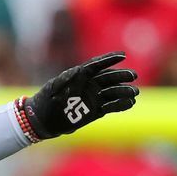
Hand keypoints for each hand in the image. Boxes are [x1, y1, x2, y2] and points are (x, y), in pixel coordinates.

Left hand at [23, 51, 138, 138]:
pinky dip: (121, 105)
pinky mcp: (95, 111)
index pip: (97, 65)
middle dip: (122, 76)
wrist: (42, 120)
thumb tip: (78, 70)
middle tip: (132, 76)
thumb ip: (66, 78)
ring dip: (125, 91)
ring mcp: (93, 98)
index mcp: (80, 76)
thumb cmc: (45, 100)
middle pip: (109, 78)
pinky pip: (112, 107)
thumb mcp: (53, 87)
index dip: (109, 59)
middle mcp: (89, 86)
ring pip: (113, 92)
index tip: (122, 55)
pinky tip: (130, 103)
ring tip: (134, 92)